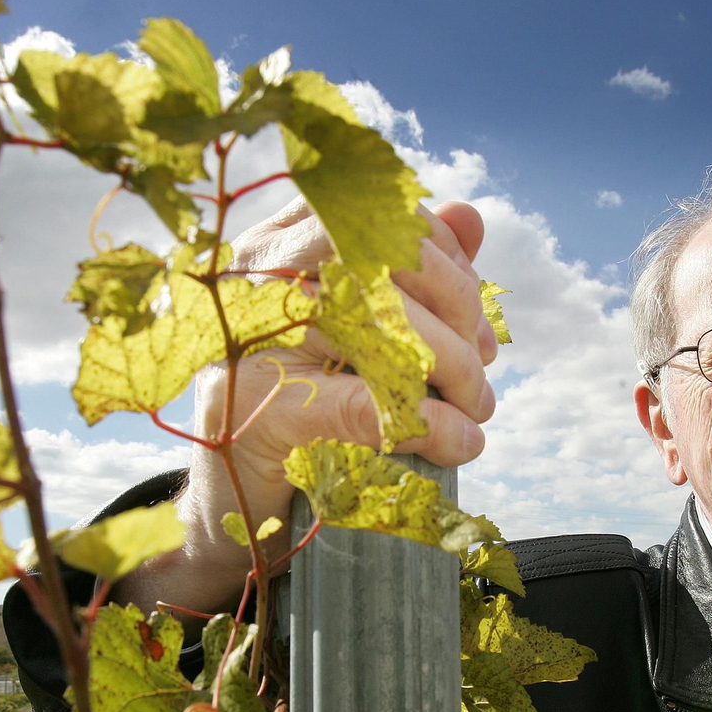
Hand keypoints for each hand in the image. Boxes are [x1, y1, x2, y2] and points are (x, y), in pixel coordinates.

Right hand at [112, 198, 497, 619]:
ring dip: (448, 364)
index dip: (441, 252)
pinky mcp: (261, 413)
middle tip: (481, 361)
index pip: (373, 212)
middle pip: (380, 255)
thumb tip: (467, 214)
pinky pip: (368, 402)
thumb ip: (410, 269)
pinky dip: (428, 422)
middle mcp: (256, 278)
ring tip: (478, 406)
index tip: (473, 312)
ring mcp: (250, 344)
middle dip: (454, 303)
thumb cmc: (301, 404)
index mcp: (280, 244)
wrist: (230, 499)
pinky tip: (457, 441)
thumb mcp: (359, 327)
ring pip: (377, 321)